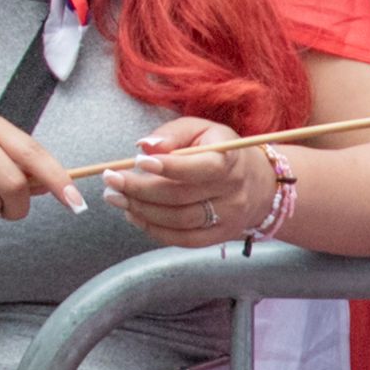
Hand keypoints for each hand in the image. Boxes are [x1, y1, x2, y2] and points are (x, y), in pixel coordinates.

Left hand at [102, 117, 269, 249]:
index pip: (200, 167)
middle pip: (181, 197)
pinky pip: (183, 240)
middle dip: (140, 190)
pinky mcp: (219, 237)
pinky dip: (154, 230)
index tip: (137, 161)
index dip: (167, 167)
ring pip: (179, 221)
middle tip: (112, 181)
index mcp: (229, 160)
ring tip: (116, 198)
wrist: (258, 183)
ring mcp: (227, 218)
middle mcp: (232, 192)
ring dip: (142, 211)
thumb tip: (144, 147)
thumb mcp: (201, 129)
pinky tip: (135, 215)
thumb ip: (172, 133)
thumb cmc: (219, 150)